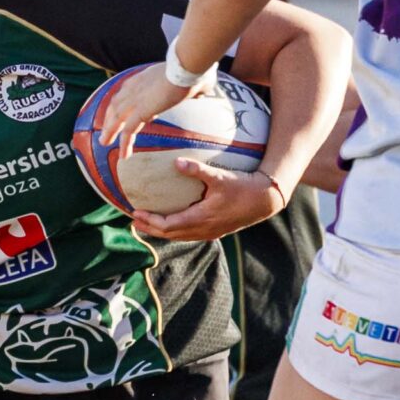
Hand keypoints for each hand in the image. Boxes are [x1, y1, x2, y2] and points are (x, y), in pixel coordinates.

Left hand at [93, 66, 193, 146]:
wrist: (187, 66)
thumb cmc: (193, 69)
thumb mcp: (189, 77)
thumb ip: (194, 86)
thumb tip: (205, 89)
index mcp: (142, 77)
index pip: (125, 92)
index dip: (120, 103)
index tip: (117, 113)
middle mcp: (134, 87)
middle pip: (115, 105)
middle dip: (108, 118)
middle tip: (104, 130)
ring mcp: (135, 99)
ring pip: (117, 119)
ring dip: (110, 132)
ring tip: (105, 144)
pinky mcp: (141, 111)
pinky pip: (128, 131)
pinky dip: (125, 143)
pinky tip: (124, 155)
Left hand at [132, 162, 288, 242]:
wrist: (265, 200)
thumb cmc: (243, 187)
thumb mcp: (219, 177)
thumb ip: (197, 170)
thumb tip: (176, 163)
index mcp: (200, 219)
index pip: (168, 225)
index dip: (150, 221)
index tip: (135, 213)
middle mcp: (203, 229)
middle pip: (169, 234)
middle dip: (150, 228)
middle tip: (133, 220)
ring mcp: (209, 232)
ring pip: (179, 236)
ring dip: (161, 230)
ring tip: (147, 222)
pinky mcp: (215, 230)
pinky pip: (188, 233)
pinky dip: (174, 229)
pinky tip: (171, 221)